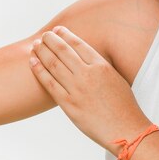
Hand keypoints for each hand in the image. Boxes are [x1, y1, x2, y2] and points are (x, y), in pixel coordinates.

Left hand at [29, 26, 151, 154]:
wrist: (126, 129)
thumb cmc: (125, 106)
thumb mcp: (117, 79)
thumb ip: (101, 69)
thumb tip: (87, 61)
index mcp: (102, 66)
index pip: (79, 45)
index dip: (66, 35)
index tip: (58, 30)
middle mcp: (88, 74)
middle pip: (63, 51)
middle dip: (51, 40)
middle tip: (44, 35)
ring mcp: (77, 89)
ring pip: (54, 64)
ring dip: (42, 52)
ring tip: (36, 45)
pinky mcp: (69, 105)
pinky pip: (49, 84)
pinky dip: (39, 71)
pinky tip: (33, 62)